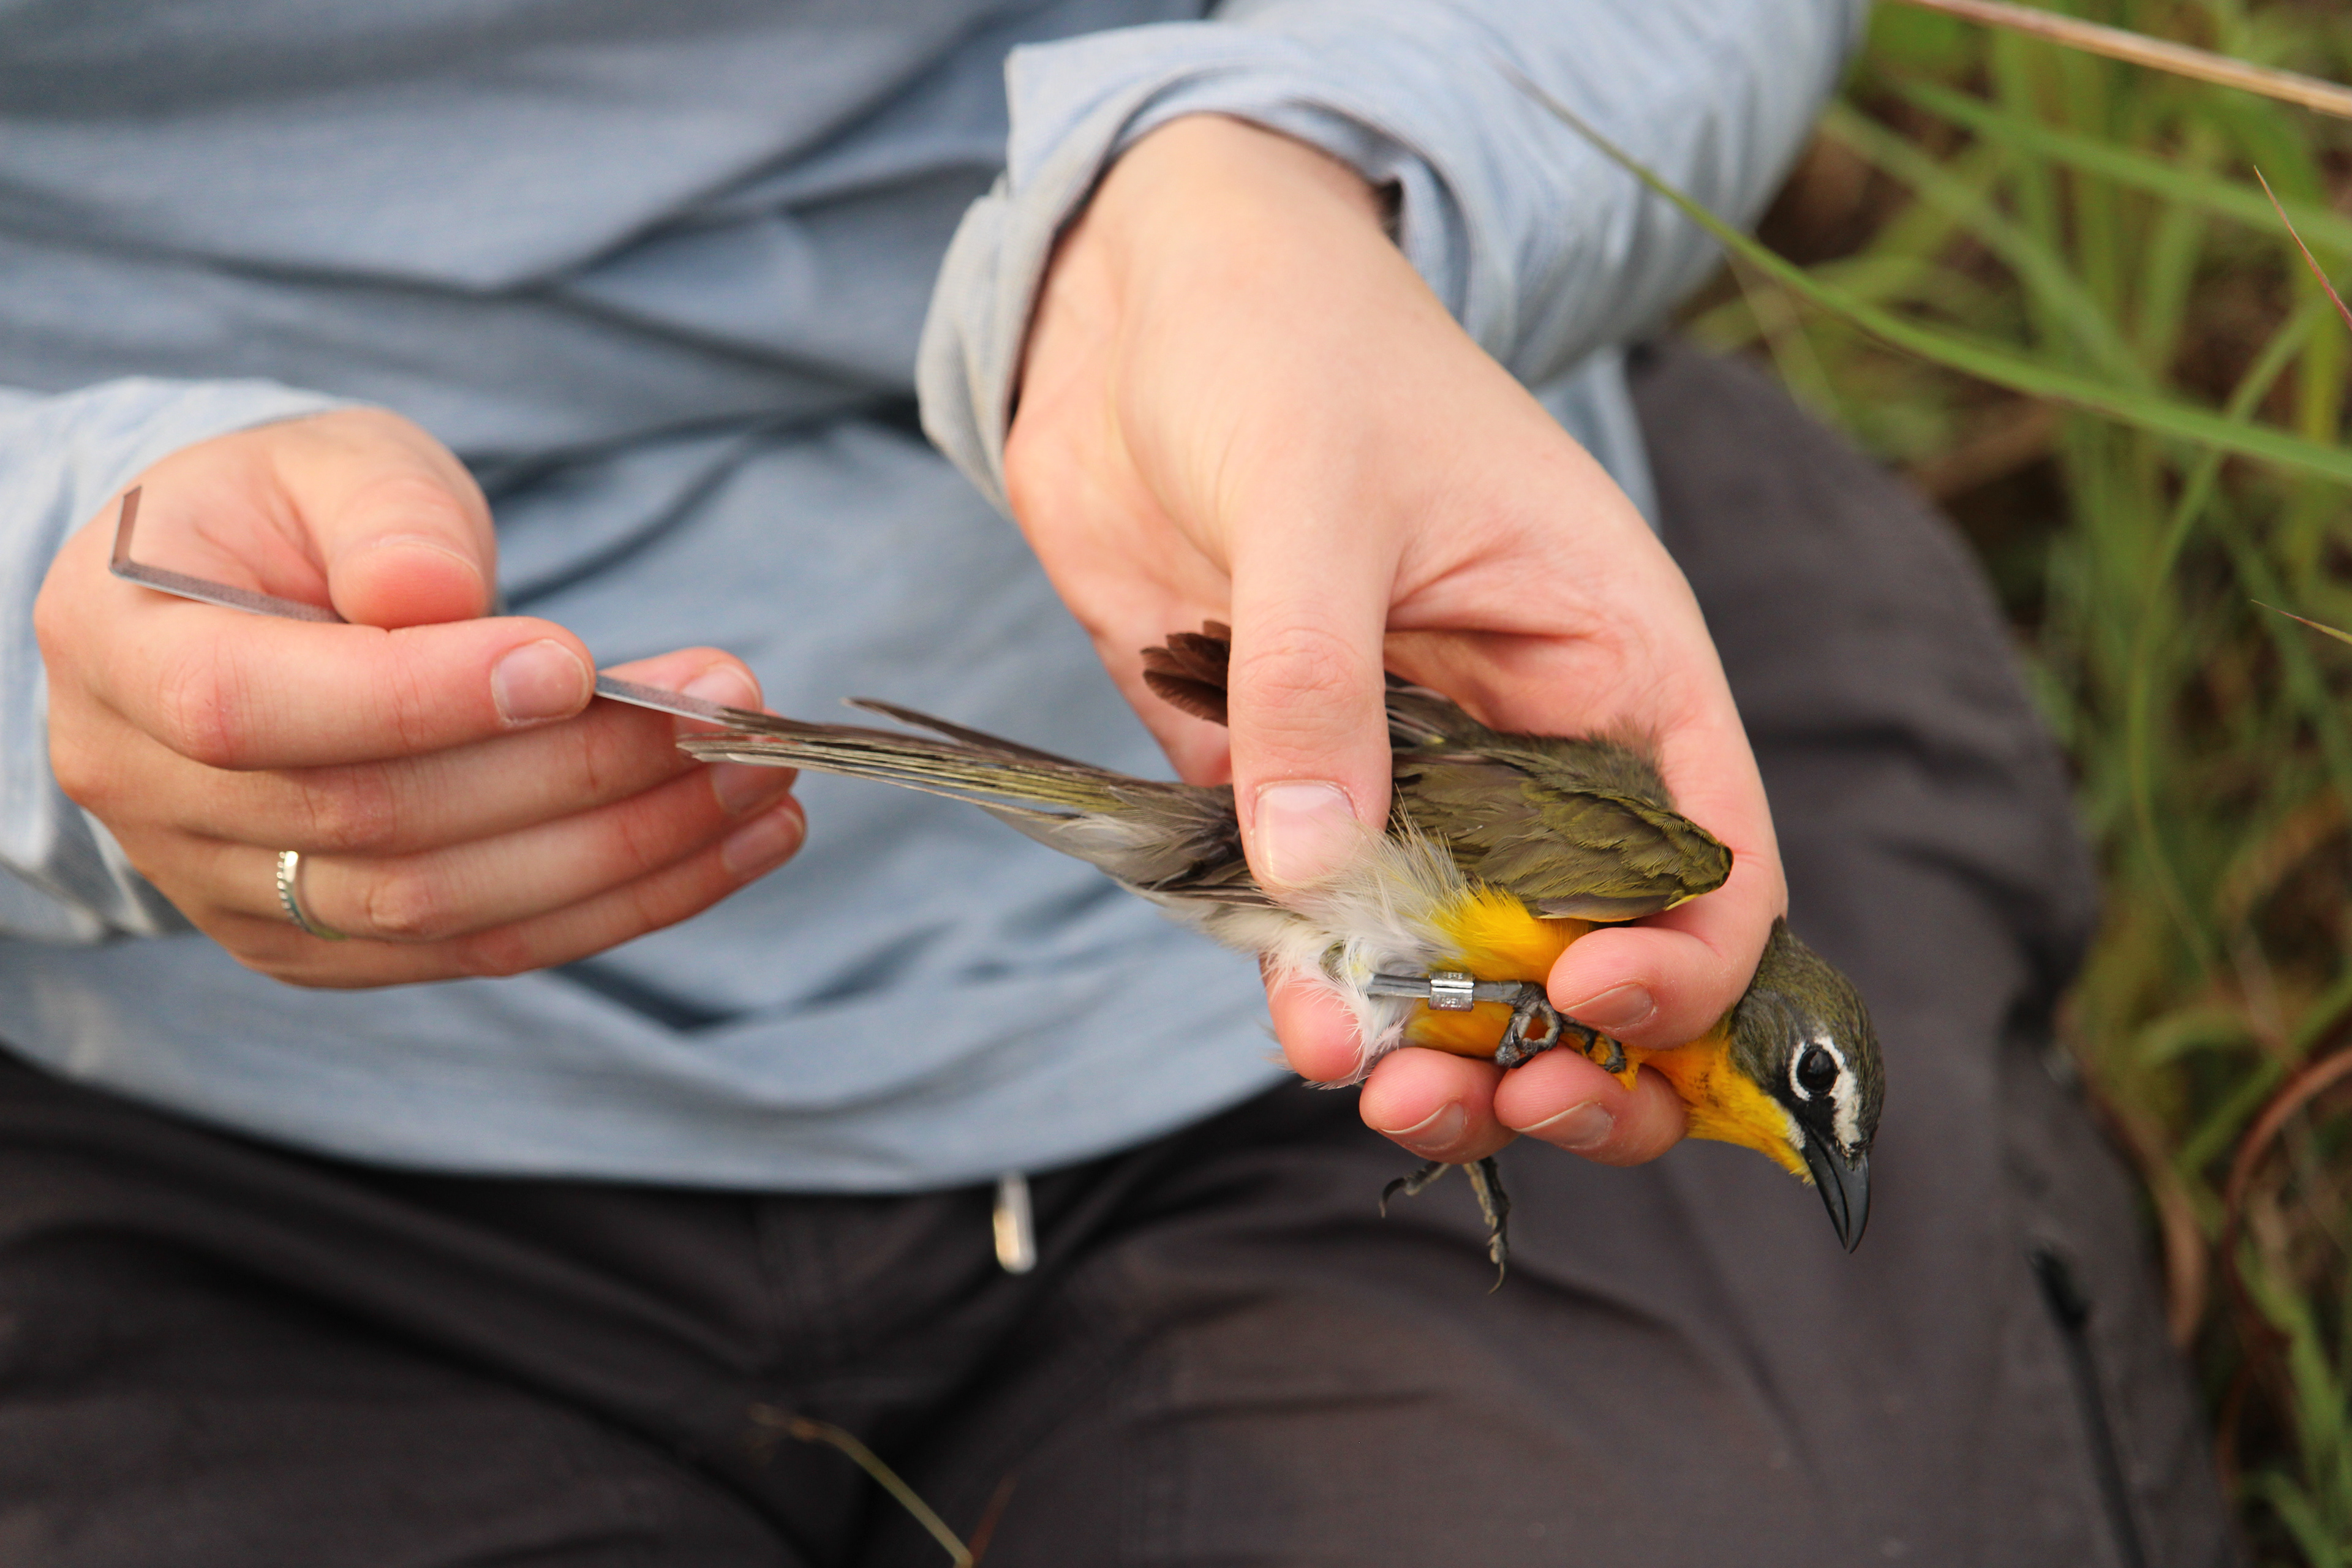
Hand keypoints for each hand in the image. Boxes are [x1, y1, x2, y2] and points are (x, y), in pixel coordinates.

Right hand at [35, 407, 805, 986]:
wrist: (250, 609)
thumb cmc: (296, 518)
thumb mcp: (330, 463)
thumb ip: (383, 519)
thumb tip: (435, 602)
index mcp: (114, 651)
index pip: (255, 710)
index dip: (419, 699)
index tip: (575, 663)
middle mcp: (151, 797)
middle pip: (380, 824)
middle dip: (579, 772)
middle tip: (734, 713)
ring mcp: (239, 895)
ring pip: (450, 909)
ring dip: (632, 851)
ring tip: (765, 783)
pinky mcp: (330, 949)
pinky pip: (490, 947)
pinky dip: (629, 902)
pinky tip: (740, 843)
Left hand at [1005, 116, 1783, 1168]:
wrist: (1147, 310)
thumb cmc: (1287, 347)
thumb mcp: (1317, 495)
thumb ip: (1316, 680)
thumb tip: (1313, 868)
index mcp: (1610, 661)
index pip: (1709, 855)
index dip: (1685, 961)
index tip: (1592, 1001)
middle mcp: (1528, 745)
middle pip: (1604, 953)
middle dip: (1574, 1056)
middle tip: (1499, 1097)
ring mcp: (1407, 784)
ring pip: (1466, 971)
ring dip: (1449, 1057)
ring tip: (1394, 1093)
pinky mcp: (1285, 795)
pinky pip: (1323, 931)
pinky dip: (1322, 995)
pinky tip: (1308, 1029)